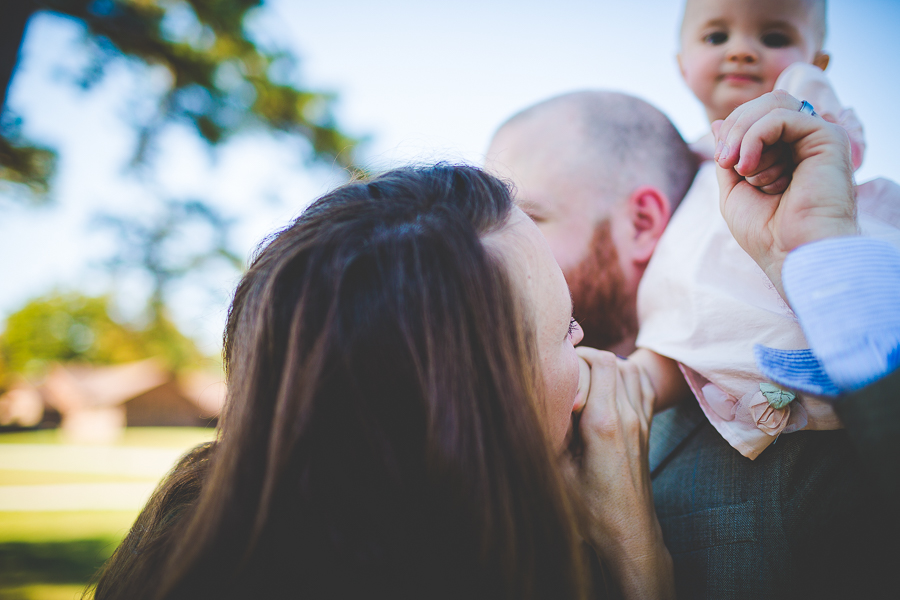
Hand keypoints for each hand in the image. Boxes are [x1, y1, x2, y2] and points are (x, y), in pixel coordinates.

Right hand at [571, 347, 673, 599]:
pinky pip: (643, 387)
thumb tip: (529, 402)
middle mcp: (627, 416)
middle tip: (566, 372)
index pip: (600, 363)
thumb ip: (548, 433)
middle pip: (614, 362)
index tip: (558, 369)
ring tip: (583, 377)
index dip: (578, 356)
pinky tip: (608, 387)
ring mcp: (641, 422)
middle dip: (588, 359)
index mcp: (603, 423)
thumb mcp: (556, 471)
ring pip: (630, 370)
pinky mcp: (646, 429)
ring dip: (607, 366)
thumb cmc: (588, 507)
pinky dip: (627, 377)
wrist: (627, 532)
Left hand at [713, 90, 857, 296]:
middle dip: (735, 128)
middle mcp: (806, 143)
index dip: (733, 131)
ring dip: (744, 133)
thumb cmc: (766, 232)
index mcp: (789, 153)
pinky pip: (782, 116)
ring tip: (739, 167)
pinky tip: (750, 167)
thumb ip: (729, 154)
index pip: (758, 116)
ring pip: (773, 104)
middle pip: (765, 104)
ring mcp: (819, 138)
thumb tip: (718, 121)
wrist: (792, 254)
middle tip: (724, 161)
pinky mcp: (829, 138)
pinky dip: (755, 136)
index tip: (721, 162)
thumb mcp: (734, 189)